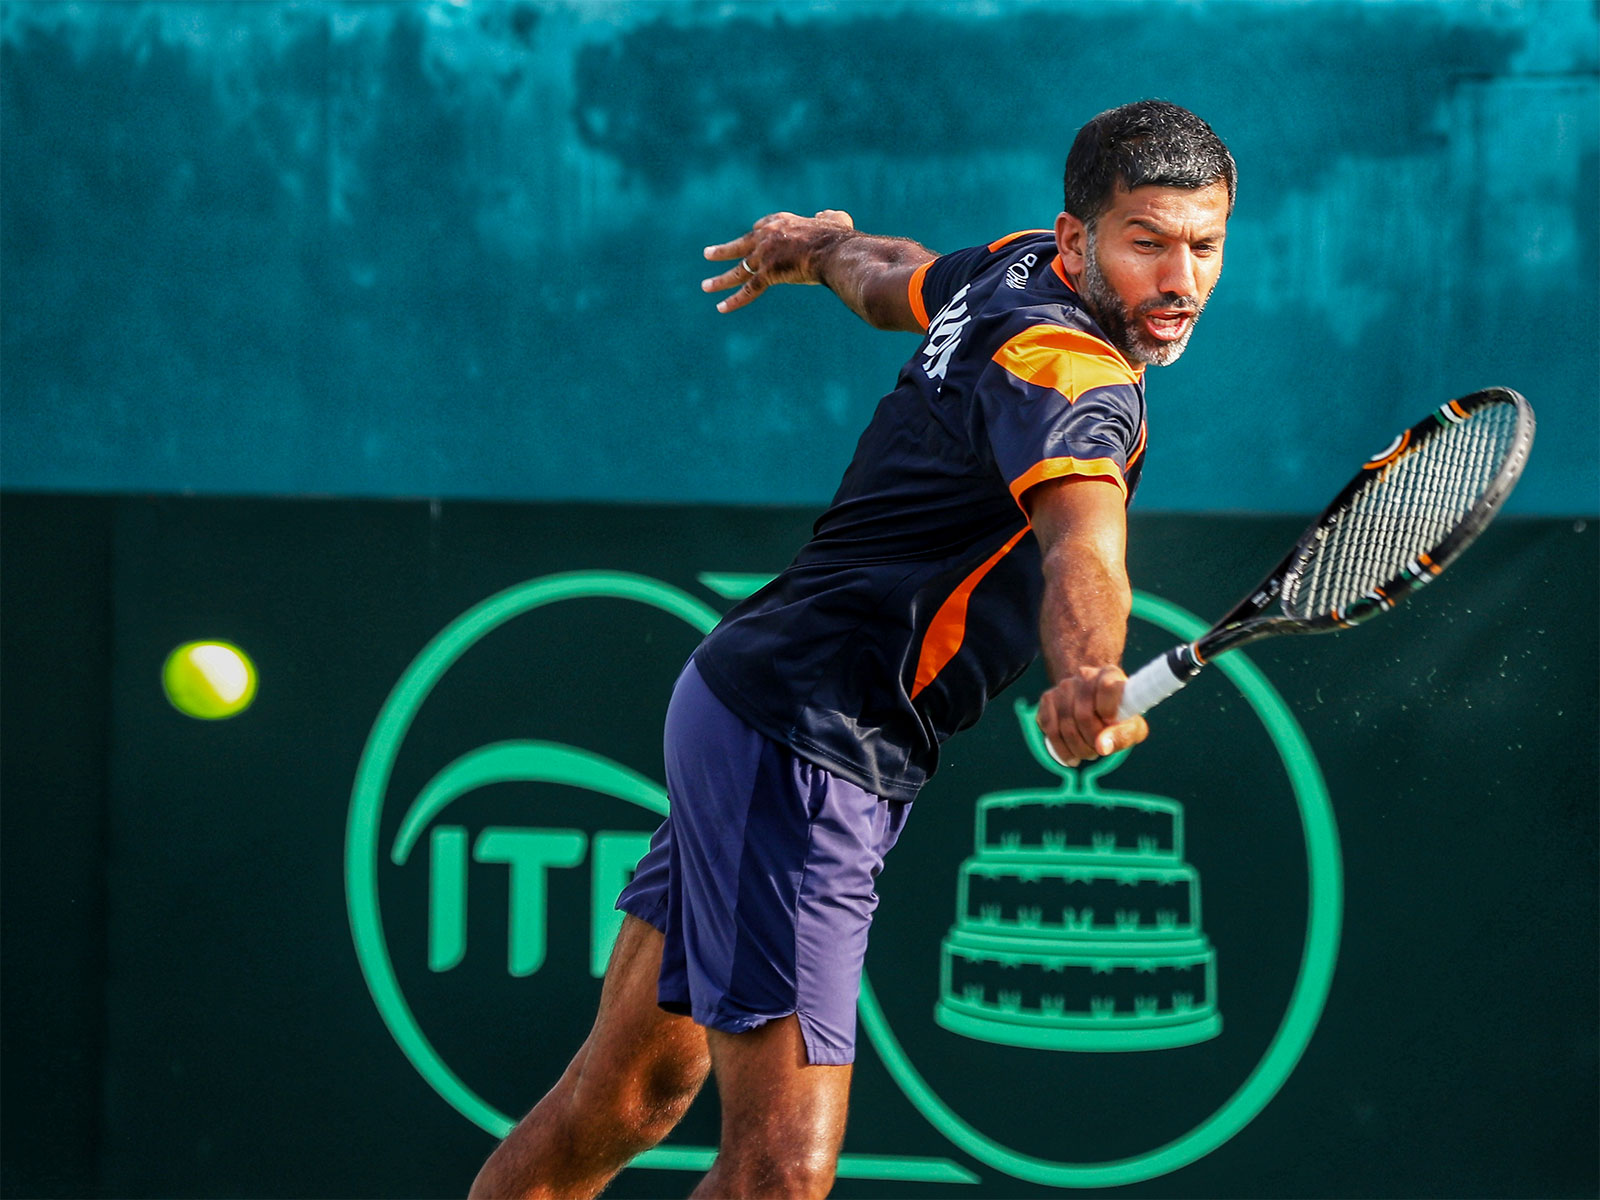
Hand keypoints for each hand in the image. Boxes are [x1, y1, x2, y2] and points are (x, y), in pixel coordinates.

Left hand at [701, 209, 855, 312]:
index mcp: (780, 222)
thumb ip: (829, 218)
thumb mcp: (835, 221)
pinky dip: (735, 300)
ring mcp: (764, 255)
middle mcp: (766, 237)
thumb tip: (828, 216)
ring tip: (706, 286)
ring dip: (721, 280)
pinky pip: (748, 290)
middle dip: (724, 251)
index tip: (752, 238)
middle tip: (708, 254)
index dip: (755, 236)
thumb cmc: (837, 237)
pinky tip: (721, 307)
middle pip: (741, 245)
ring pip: (738, 269)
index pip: (759, 228)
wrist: (832, 251)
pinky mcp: (767, 273)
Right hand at [1036, 666, 1148, 766]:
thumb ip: (1123, 735)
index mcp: (1110, 675)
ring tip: (1088, 752)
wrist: (1096, 704)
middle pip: (1083, 715)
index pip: (1107, 688)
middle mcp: (1084, 676)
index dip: (1108, 709)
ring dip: (1078, 749)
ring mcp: (1063, 686)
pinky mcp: (1047, 698)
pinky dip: (1061, 748)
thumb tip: (1102, 747)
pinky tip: (1072, 755)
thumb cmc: (1119, 717)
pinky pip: (1050, 729)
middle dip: (1092, 742)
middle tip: (1099, 749)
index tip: (1110, 722)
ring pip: (1065, 725)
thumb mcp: (1132, 726)